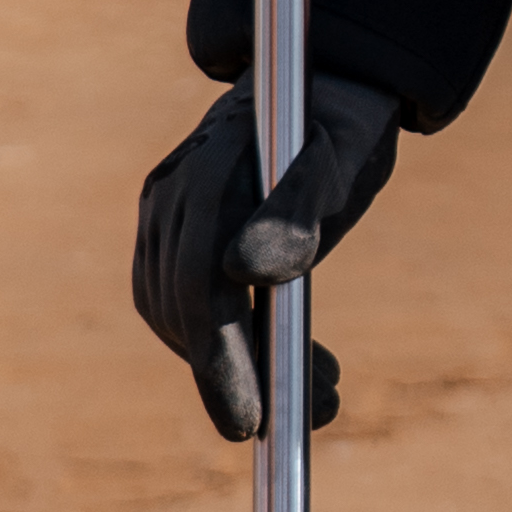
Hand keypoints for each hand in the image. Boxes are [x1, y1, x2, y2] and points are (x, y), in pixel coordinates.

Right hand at [130, 74, 401, 443]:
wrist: (329, 90)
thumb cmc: (343, 123)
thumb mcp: (341, 160)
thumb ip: (300, 208)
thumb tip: (247, 271)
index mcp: (209, 172)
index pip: (196, 285)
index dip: (220, 360)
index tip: (251, 420)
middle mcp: (173, 194)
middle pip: (183, 310)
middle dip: (236, 377)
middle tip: (304, 417)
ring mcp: (167, 214)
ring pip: (181, 318)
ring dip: (240, 368)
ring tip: (322, 393)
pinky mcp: (175, 234)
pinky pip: (186, 306)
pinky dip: (234, 346)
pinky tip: (288, 362)